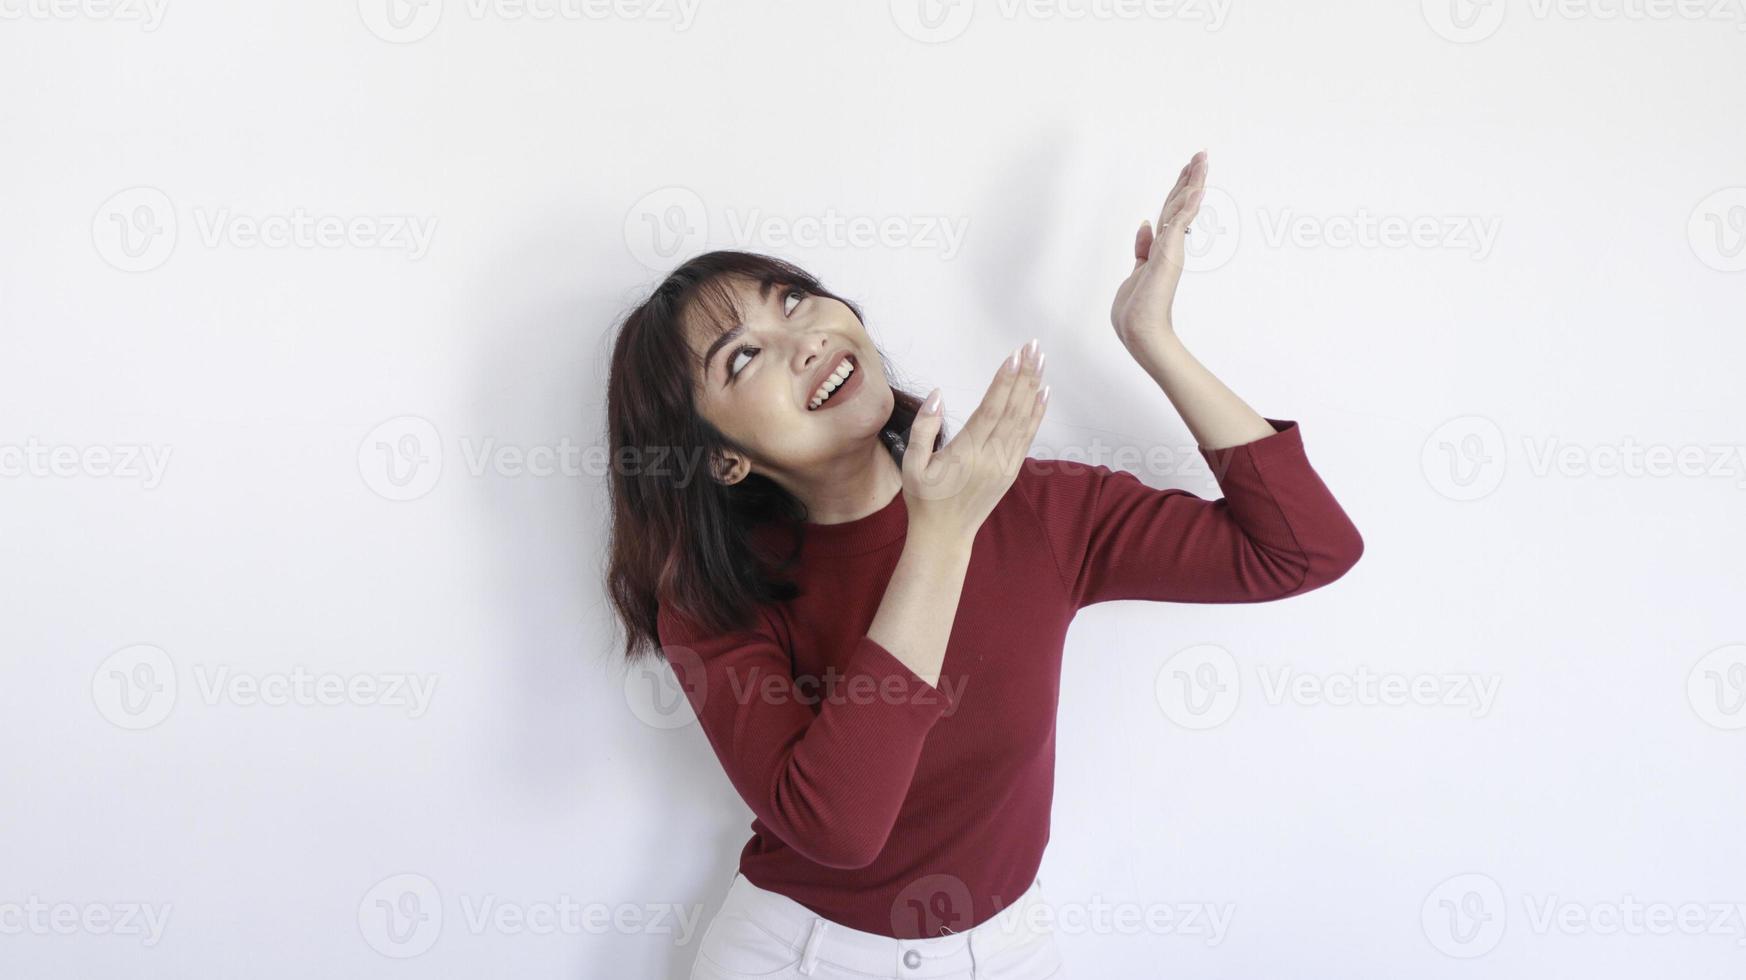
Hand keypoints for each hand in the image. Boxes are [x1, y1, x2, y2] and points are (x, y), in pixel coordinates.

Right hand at [900, 339, 1048, 544]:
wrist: (944, 536)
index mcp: (965, 454)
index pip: (990, 410)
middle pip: (1012, 409)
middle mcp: (990, 458)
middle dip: (1024, 375)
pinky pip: (1028, 436)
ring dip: (1033, 388)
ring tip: (1041, 361)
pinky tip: (1043, 393)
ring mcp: (1004, 465)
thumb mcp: (911, 465)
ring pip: (1023, 420)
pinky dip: (1037, 413)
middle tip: (1033, 346)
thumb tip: (937, 395)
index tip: (1014, 356)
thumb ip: (923, 429)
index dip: (1004, 382)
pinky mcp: (1011, 471)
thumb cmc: (924, 499)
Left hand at [1110, 149, 1206, 360]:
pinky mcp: (1169, 254)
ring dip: (1193, 182)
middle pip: (1180, 203)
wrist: (1140, 330)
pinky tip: (1198, 188)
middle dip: (1191, 178)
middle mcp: (1169, 245)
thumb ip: (1143, 247)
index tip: (1189, 169)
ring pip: (1182, 208)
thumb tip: (1145, 224)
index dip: (1180, 189)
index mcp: (1162, 248)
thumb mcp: (1138, 270)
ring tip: (1202, 160)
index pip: (1171, 211)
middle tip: (1202, 154)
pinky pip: (1179, 223)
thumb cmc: (1137, 309)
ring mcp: (1171, 249)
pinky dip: (1189, 205)